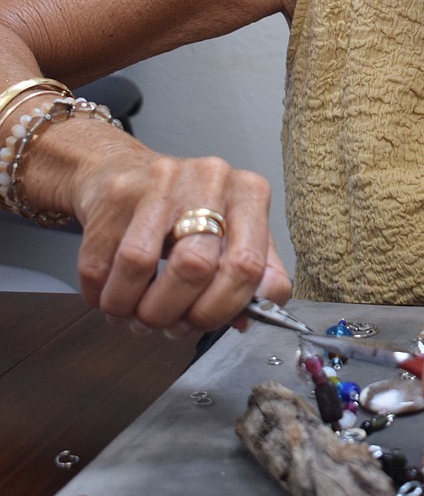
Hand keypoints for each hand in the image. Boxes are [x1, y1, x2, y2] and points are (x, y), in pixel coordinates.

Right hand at [74, 142, 291, 335]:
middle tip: (163, 323)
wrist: (127, 171)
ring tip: (132, 312)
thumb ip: (253, 277)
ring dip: (129, 306)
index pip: (247, 266)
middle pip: (194, 267)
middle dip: (172, 312)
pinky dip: (101, 294)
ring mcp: (160, 181)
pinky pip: (99, 265)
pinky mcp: (115, 191)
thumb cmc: (187, 212)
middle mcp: (210, 179)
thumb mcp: (233, 235)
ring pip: (138, 263)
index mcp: (248, 194)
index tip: (201, 324)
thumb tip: (246, 319)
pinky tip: (110, 292)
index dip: (220, 310)